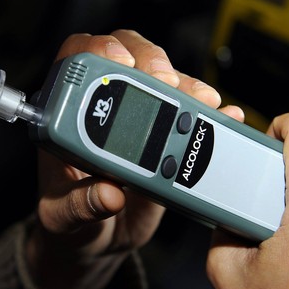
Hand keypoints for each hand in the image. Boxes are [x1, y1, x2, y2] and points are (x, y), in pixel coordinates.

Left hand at [26, 30, 243, 288]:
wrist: (101, 239)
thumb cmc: (72, 221)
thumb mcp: (65, 217)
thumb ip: (81, 205)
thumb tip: (108, 194)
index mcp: (67, 120)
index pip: (77, 59)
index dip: (100, 50)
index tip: (122, 63)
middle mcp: (103, 111)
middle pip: (127, 57)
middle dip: (151, 60)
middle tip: (168, 81)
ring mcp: (139, 120)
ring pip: (163, 80)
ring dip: (186, 85)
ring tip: (202, 101)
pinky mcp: (166, 137)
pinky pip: (189, 113)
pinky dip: (209, 112)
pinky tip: (223, 115)